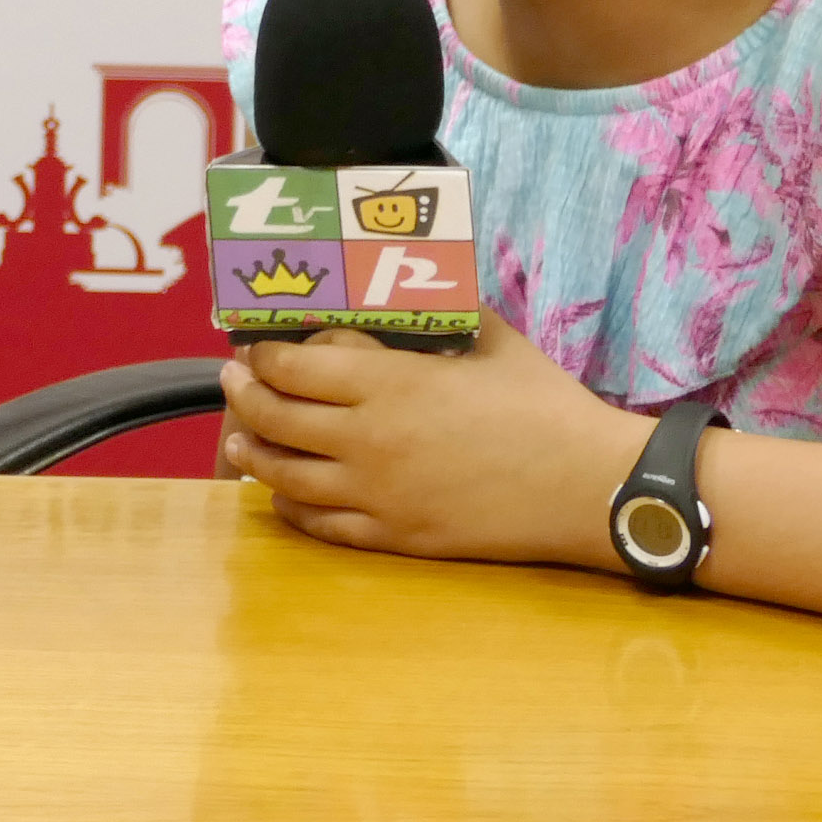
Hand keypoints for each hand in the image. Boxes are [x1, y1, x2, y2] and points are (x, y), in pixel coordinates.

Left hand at [220, 320, 647, 570]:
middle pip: (274, 419)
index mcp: (388, 384)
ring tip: (237, 440)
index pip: (292, 368)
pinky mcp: (397, 538)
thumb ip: (445, 310)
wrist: (588, 487)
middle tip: (233, 381)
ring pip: (286, 477)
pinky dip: (290, 507)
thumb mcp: (493, 339)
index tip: (253, 347)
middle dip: (244, 396)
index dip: (262, 355)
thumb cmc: (545, 407)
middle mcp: (369, 440)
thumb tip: (423, 284)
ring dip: (252, 454)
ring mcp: (378, 495)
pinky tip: (282, 495)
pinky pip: (321, 526)